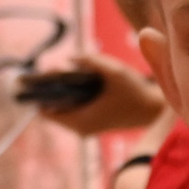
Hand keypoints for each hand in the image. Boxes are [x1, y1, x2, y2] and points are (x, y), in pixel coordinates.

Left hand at [44, 51, 168, 136]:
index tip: (35, 76)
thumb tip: (69, 59)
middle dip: (50, 90)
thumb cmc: (135, 92)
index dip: (38, 93)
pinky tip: (74, 81)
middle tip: (52, 69)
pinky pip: (70, 109)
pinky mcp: (91, 123)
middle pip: (51, 109)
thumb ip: (90, 61)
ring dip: (59, 92)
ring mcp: (86, 128)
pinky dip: (69, 96)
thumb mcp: (114, 71)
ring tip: (62, 73)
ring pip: (60, 109)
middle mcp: (81, 128)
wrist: (153, 110)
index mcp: (82, 120)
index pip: (45, 111)